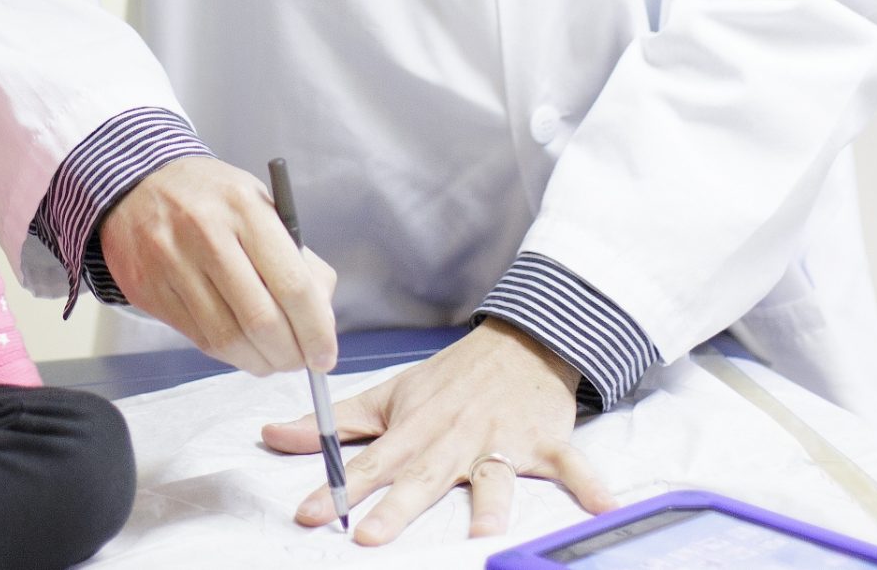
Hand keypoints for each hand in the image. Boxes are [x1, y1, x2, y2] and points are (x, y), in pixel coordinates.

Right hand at [97, 156, 338, 375]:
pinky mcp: (148, 290)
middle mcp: (206, 233)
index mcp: (245, 208)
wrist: (138, 185)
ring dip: (260, 362)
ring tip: (274, 360)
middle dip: (290, 354)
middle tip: (302, 362)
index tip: (325, 355)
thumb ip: (298, 261)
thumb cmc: (214, 200)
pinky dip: (229, 354)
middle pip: (260, 319)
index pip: (292, 285)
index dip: (315, 330)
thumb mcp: (263, 208)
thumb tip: (320, 323)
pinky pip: (199, 339)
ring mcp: (171, 263)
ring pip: (228, 338)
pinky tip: (243, 349)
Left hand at [261, 321, 616, 544]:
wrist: (520, 339)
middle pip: (422, 478)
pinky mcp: (546, 442)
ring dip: (491, 502)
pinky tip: (606, 507)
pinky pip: (572, 467)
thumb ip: (332, 424)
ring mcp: (502, 441)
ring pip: (495, 477)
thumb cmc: (448, 379)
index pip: (369, 462)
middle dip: (397, 507)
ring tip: (486, 532)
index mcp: (414, 429)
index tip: (308, 512)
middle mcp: (454, 439)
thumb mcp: (387, 396)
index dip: (337, 487)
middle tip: (371, 537)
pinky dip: (590, 485)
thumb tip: (271, 437)